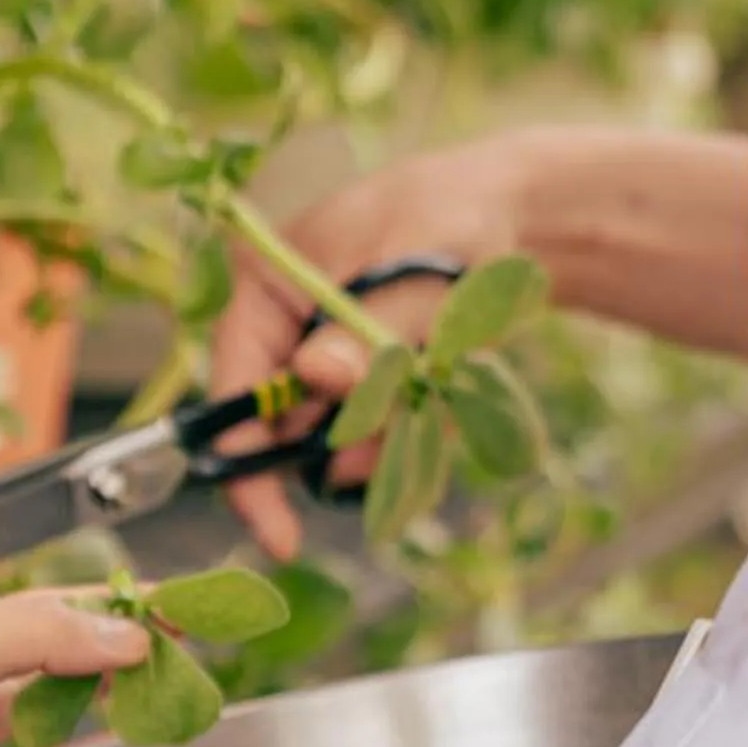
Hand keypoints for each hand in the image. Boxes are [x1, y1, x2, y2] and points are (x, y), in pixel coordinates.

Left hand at [0, 594, 147, 746]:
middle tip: (161, 652)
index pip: (6, 616)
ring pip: (28, 726)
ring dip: (86, 709)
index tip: (145, 604)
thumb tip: (121, 631)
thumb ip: (34, 628)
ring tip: (149, 694)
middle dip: (91, 657)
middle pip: (23, 670)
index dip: (79, 607)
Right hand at [211, 135, 537, 558]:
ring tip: (441, 388)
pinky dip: (414, 429)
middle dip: (343, 447)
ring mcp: (323, 355)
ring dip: (390, 437)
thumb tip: (315, 376)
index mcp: (266, 283)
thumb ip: (369, 328)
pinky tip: (451, 391)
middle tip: (404, 439)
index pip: (234, 386)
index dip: (246, 464)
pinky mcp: (364, 377)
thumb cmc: (453, 214)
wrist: (513, 212)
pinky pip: (376, 433)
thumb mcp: (415, 265)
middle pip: (284, 426)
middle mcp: (283, 326)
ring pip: (337, 438)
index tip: (279, 534)